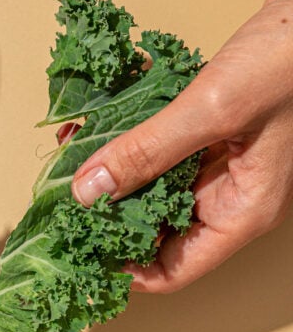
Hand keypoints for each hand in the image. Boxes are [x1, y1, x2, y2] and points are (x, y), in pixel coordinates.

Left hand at [70, 0, 292, 291]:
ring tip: (70, 151)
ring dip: (113, 170)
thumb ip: (148, 150)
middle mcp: (229, 195)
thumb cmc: (289, 61)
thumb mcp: (212, 109)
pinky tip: (97, 119)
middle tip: (61, 197)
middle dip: (108, 213)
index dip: (124, 270)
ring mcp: (220, 163)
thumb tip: (88, 191)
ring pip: (153, 185)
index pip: (173, 270)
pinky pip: (160, 147)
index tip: (77, 249)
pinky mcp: (210, 131)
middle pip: (157, 229)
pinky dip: (130, 137)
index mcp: (241, 211)